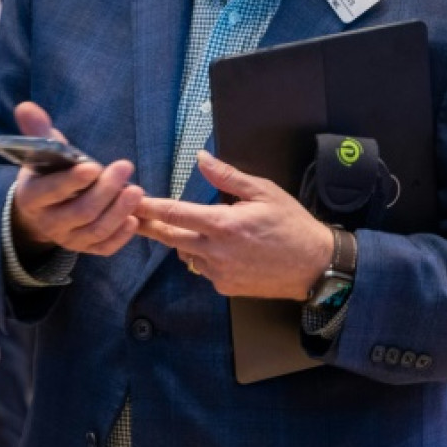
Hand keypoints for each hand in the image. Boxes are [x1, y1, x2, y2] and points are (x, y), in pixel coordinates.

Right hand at [10, 102, 144, 258]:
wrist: (41, 211)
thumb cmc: (46, 174)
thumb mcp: (40, 154)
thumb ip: (38, 132)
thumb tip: (27, 106)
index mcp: (33, 197)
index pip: (51, 191)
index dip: (72, 181)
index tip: (93, 166)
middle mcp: (48, 222)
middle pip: (80, 212)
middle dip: (105, 191)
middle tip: (125, 167)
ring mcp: (67, 239)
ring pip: (95, 230)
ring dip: (118, 212)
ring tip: (136, 191)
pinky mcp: (84, 249)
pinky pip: (104, 248)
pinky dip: (120, 236)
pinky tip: (134, 218)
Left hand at [136, 151, 333, 299]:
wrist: (315, 266)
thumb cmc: (292, 225)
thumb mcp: (264, 192)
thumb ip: (227, 177)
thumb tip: (201, 159)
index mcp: (223, 224)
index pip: (175, 214)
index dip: (149, 207)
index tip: (131, 201)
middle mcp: (216, 251)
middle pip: (170, 237)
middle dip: (152, 226)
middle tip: (136, 216)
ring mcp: (219, 272)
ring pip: (186, 254)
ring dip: (182, 241)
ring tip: (192, 228)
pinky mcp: (225, 287)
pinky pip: (203, 269)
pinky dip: (204, 257)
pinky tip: (221, 249)